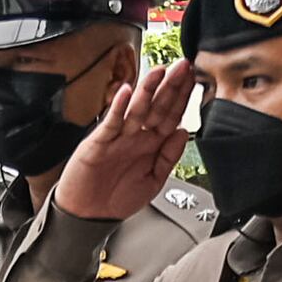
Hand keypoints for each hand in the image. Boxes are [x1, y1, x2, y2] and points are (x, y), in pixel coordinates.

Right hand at [51, 60, 198, 221]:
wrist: (88, 215)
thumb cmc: (117, 200)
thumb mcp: (153, 182)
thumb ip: (169, 157)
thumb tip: (184, 133)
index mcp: (152, 145)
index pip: (171, 116)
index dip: (182, 98)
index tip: (192, 80)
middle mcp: (136, 137)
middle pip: (157, 107)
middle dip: (170, 86)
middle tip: (182, 66)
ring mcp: (118, 138)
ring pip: (136, 109)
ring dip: (147, 90)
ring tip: (159, 71)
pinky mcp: (99, 142)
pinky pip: (110, 122)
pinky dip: (118, 107)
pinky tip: (126, 93)